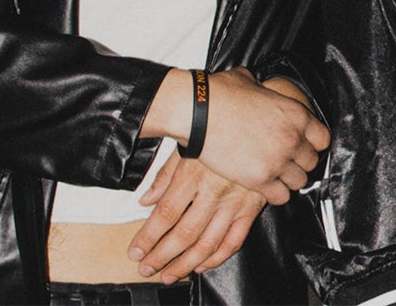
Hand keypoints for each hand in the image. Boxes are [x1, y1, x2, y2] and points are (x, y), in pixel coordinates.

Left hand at [127, 147, 268, 282]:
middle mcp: (214, 191)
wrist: (259, 122)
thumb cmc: (218, 133)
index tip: (135, 252)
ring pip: (208, 242)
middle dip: (162, 256)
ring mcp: (235, 201)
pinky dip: (218, 256)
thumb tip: (145, 200)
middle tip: (147, 269)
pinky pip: (235, 239)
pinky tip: (203, 264)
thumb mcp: (186, 148)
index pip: (165, 214)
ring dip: (187, 263)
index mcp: (193, 175)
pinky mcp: (253, 205)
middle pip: (184, 233)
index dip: (148, 238)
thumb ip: (164, 176)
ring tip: (170, 274)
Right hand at [144, 66, 328, 199]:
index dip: (313, 143)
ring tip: (277, 176)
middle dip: (300, 162)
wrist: (198, 113)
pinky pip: (281, 197)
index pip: (323, 138)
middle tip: (287, 162)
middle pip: (312, 162)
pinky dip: (275, 194)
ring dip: (288, 179)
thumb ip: (266, 92)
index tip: (304, 146)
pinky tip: (267, 187)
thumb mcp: (252, 83)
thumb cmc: (219, 96)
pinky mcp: (259, 179)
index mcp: (295, 114)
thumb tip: (260, 90)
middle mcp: (292, 138)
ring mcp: (278, 161)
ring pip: (299, 181)